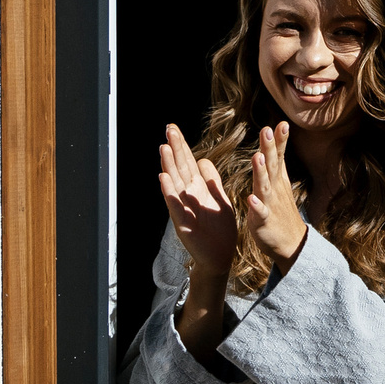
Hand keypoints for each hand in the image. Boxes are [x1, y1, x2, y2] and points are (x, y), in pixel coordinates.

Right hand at [158, 123, 237, 279]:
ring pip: (174, 184)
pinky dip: (169, 192)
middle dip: (174, 149)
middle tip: (168, 129)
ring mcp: (183, 209)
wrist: (221, 255)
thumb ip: (211, 180)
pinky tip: (163, 179)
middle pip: (179, 168)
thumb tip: (203, 159)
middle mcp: (187, 196)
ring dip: (168, 166)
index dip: (181, 146)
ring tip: (164, 148)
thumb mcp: (219, 199)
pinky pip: (175, 205)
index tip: (174, 128)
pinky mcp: (184, 223)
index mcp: (197, 188)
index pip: (187, 162)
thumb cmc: (219, 229)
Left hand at [246, 123, 309, 267]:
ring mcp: (271, 205)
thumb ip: (276, 165)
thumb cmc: (282, 213)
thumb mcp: (280, 186)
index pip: (280, 157)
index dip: (280, 141)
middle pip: (273, 165)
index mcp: (277, 181)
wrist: (292, 244)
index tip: (282, 123)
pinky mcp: (264, 221)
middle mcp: (275, 189)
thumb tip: (274, 144)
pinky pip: (259, 213)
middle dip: (270, 148)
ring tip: (258, 157)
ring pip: (264, 186)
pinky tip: (250, 199)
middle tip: (268, 129)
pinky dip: (256, 206)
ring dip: (261, 172)